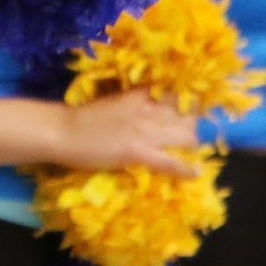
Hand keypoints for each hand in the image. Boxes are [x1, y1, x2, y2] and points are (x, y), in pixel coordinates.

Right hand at [59, 89, 198, 174]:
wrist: (62, 131)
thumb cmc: (83, 117)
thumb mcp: (115, 102)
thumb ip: (136, 103)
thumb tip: (154, 107)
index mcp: (140, 95)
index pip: (178, 92)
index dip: (194, 99)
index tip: (204, 105)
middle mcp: (148, 110)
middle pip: (187, 115)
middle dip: (198, 123)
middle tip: (202, 130)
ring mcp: (144, 132)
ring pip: (185, 136)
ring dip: (194, 143)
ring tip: (198, 150)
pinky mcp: (138, 153)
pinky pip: (169, 162)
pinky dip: (184, 169)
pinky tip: (195, 172)